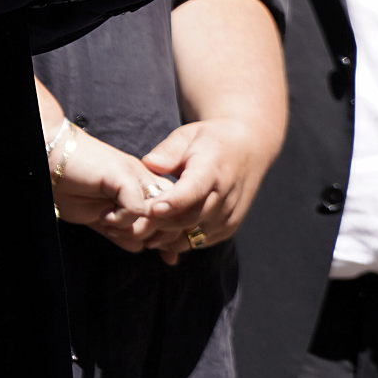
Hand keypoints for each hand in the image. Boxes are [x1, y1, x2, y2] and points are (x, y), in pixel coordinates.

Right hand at [49, 126, 172, 249]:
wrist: (49, 160)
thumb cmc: (73, 187)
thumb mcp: (103, 218)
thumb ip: (124, 232)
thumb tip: (143, 249)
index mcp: (146, 188)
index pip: (175, 216)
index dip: (167, 238)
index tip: (150, 248)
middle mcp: (147, 180)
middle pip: (175, 217)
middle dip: (156, 238)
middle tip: (126, 236)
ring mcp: (137, 175)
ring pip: (158, 214)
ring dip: (134, 230)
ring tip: (110, 225)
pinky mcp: (123, 174)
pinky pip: (137, 208)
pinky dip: (121, 220)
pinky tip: (104, 217)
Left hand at [142, 117, 278, 263]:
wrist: (247, 150)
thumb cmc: (209, 141)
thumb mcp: (187, 135)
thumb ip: (168, 151)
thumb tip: (149, 164)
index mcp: (213, 168)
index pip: (193, 191)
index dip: (172, 203)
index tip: (150, 209)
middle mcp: (225, 196)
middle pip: (187, 218)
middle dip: (158, 223)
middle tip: (130, 223)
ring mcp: (228, 216)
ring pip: (191, 236)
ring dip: (164, 237)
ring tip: (139, 230)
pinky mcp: (227, 229)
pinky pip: (197, 243)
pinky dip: (177, 242)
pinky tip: (158, 233)